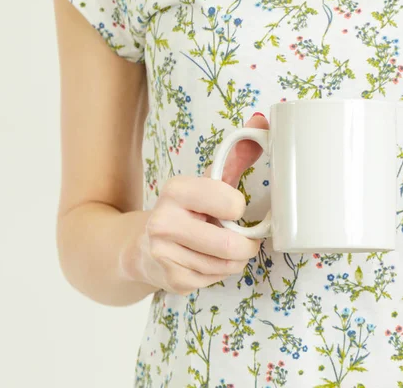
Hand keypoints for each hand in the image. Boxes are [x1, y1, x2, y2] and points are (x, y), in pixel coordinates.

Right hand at [132, 113, 268, 294]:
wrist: (140, 248)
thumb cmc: (184, 212)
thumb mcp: (205, 183)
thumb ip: (234, 157)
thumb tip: (262, 121)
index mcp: (177, 190)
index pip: (233, 204)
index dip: (238, 209)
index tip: (229, 208)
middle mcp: (164, 221)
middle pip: (232, 245)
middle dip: (246, 245)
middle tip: (239, 239)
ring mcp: (165, 253)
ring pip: (227, 265)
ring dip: (233, 260)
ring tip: (217, 249)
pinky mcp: (171, 280)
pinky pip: (215, 280)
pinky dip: (217, 274)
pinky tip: (203, 262)